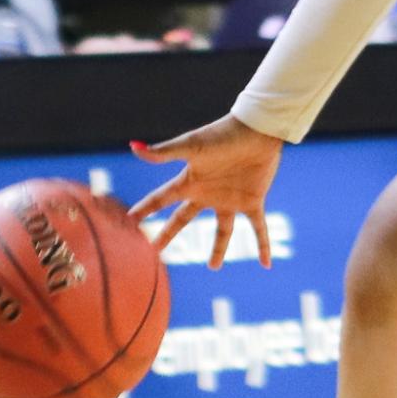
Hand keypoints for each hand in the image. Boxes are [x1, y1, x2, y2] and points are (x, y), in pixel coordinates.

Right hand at [128, 113, 284, 268]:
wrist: (257, 130)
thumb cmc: (222, 135)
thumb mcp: (190, 146)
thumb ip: (163, 152)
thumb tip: (133, 147)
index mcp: (190, 181)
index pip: (161, 199)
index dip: (145, 209)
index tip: (129, 221)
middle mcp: (208, 193)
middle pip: (183, 219)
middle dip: (168, 234)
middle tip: (154, 250)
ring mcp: (230, 199)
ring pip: (223, 231)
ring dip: (218, 249)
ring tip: (214, 267)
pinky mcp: (252, 200)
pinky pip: (258, 228)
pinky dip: (263, 245)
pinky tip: (266, 264)